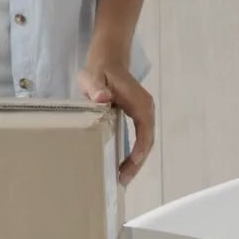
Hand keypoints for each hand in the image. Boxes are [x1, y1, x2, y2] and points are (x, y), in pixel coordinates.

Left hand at [76, 49, 154, 184]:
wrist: (108, 58)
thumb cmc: (98, 69)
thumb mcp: (92, 77)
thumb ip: (96, 87)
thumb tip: (103, 98)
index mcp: (139, 101)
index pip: (144, 130)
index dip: (139, 149)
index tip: (131, 165)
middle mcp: (146, 108)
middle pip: (147, 140)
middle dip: (137, 162)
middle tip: (123, 180)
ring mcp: (143, 112)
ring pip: (144, 140)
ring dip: (136, 160)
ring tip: (122, 177)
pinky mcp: (138, 115)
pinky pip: (140, 137)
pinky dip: (134, 151)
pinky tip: (123, 163)